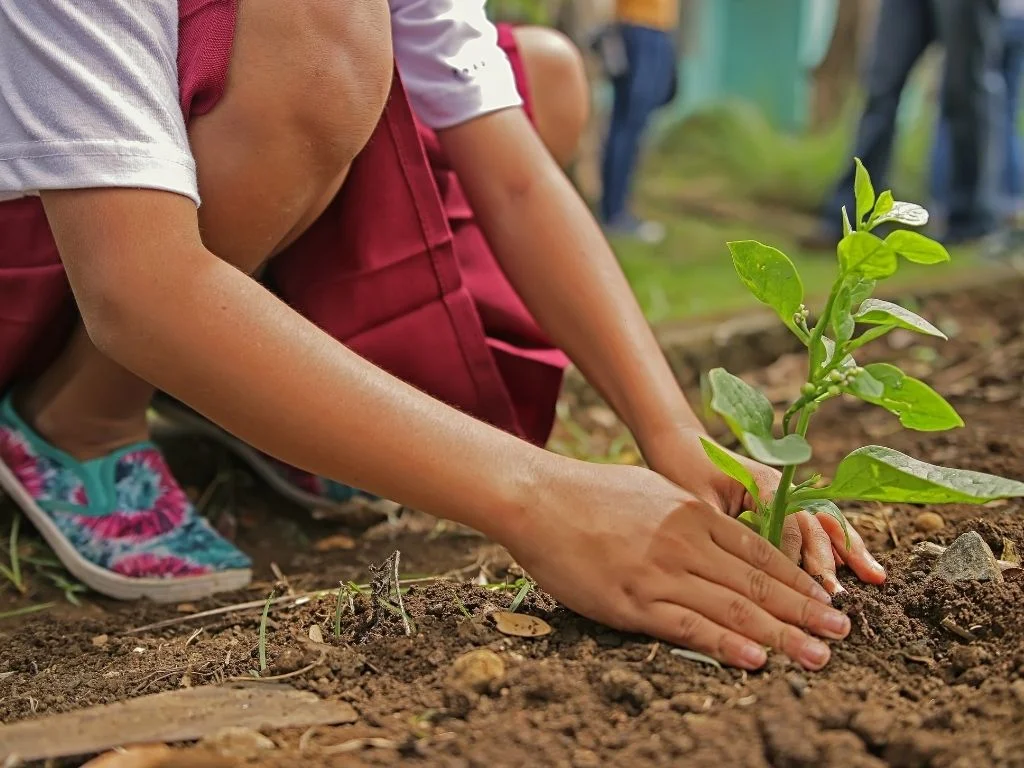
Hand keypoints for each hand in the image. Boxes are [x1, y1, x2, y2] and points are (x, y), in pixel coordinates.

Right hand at [501, 458, 851, 669]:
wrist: (539, 498)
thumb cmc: (591, 493)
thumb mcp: (653, 491)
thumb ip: (690, 516)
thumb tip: (719, 533)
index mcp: (694, 515)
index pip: (760, 554)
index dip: (799, 580)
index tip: (827, 600)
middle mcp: (687, 543)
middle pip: (758, 584)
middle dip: (805, 611)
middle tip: (841, 633)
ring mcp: (661, 573)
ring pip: (733, 609)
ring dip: (781, 635)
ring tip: (817, 655)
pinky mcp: (632, 601)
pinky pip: (688, 627)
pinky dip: (726, 645)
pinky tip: (756, 659)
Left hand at [641, 428, 885, 594]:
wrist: (681, 446)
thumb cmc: (684, 473)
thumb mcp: (698, 504)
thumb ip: (724, 531)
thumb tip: (742, 571)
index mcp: (763, 483)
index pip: (788, 526)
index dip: (793, 559)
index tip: (799, 590)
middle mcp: (784, 487)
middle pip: (813, 525)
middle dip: (827, 561)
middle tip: (837, 596)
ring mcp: (789, 495)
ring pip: (825, 525)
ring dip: (848, 552)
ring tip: (875, 578)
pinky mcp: (786, 505)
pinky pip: (818, 525)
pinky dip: (839, 545)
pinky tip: (863, 566)